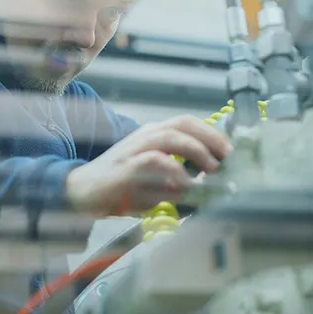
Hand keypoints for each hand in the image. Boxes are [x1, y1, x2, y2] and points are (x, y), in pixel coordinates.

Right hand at [65, 115, 231, 215]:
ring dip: (196, 152)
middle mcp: (144, 137)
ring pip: (170, 138)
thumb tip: (207, 183)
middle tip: (226, 159)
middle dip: (210, 139)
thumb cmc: (121, 184)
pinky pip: (154, 162)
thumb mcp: (153, 176)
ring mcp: (134, 150)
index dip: (211, 133)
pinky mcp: (126, 168)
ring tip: (211, 169)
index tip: (229, 150)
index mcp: (152, 134)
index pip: (186, 122)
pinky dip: (173, 171)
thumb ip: (178, 175)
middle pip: (182, 124)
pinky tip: (185, 183)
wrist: (83, 191)